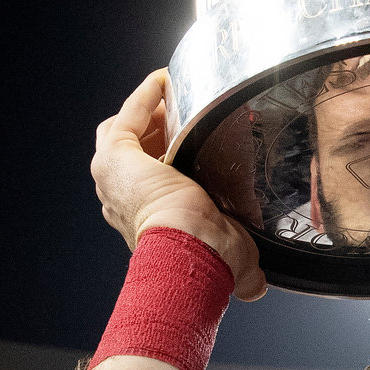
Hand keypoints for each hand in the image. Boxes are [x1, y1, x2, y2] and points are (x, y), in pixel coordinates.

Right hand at [93, 72, 266, 301]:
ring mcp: (112, 177)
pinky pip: (127, 116)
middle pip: (133, 150)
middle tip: (187, 115)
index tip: (195, 140)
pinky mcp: (114, 156)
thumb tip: (257, 288)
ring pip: (123, 132)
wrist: (189, 252)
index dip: (167, 154)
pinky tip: (167, 81)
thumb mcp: (229, 258)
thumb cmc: (207, 260)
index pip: (147, 178)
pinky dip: (145, 96)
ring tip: (177, 95)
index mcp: (143, 219)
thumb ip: (244, 272)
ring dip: (149, 111)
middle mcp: (120, 199)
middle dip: (156, 130)